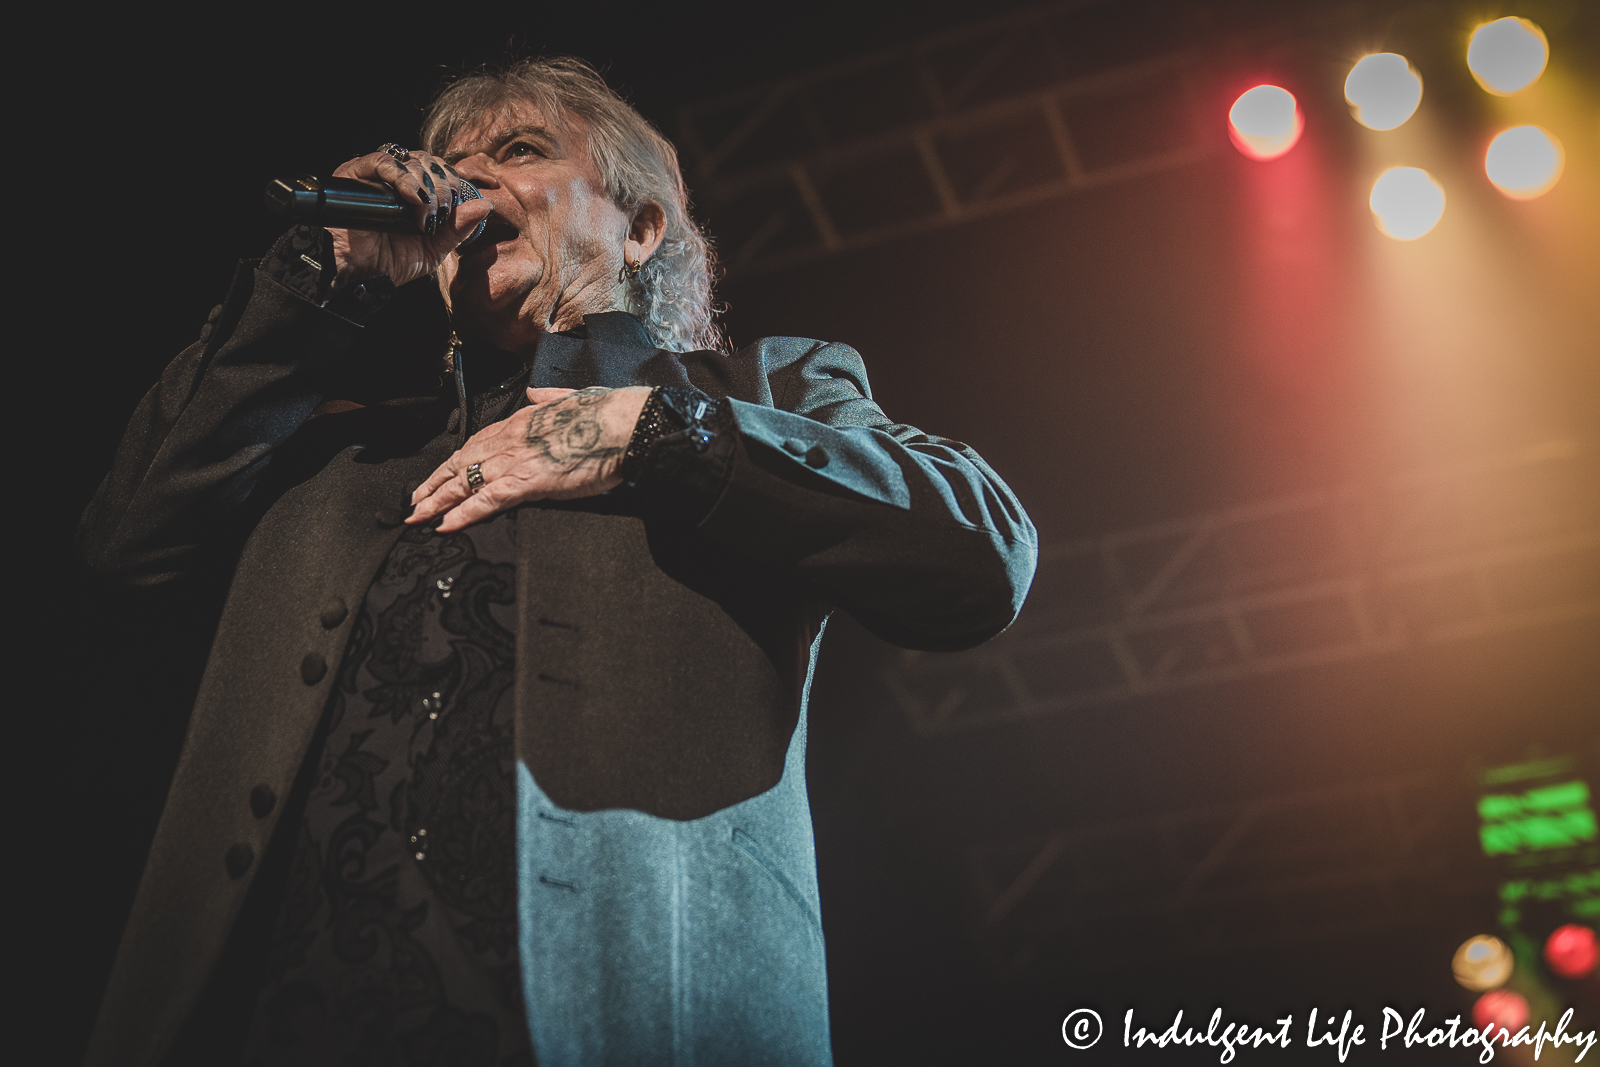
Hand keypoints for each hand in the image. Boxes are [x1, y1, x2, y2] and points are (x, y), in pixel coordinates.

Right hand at [327, 148, 494, 289]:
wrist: (356, 275)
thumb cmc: (388, 262)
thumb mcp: (433, 248)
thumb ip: (459, 228)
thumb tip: (487, 205)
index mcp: (413, 192)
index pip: (440, 169)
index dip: (453, 182)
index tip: (457, 206)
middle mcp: (395, 179)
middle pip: (429, 162)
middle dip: (444, 186)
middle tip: (441, 214)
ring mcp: (375, 174)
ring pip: (411, 159)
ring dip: (427, 186)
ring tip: (425, 214)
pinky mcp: (355, 173)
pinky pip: (382, 160)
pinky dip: (403, 176)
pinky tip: (413, 198)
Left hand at [407, 386, 652, 531]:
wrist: (626, 424)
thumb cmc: (608, 414)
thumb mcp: (573, 397)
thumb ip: (550, 398)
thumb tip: (537, 392)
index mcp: (523, 419)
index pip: (478, 442)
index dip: (456, 460)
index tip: (441, 473)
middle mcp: (510, 438)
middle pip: (461, 462)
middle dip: (434, 483)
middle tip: (414, 500)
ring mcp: (516, 460)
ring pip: (464, 482)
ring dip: (437, 501)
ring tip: (417, 517)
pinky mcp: (527, 482)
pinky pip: (485, 501)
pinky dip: (462, 514)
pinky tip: (445, 525)